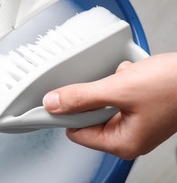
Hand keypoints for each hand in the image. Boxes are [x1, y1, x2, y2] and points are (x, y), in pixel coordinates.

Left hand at [43, 53, 176, 159]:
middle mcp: (127, 136)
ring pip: (101, 102)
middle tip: (105, 85)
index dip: (64, 114)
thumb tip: (54, 103)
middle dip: (95, 96)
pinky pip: (115, 94)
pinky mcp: (138, 107)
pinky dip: (120, 82)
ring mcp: (133, 122)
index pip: (75, 132)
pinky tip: (134, 77)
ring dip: (109, 87)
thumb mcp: (120, 89)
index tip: (54, 98)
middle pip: (87, 117)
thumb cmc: (174, 86)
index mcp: (122, 142)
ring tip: (126, 81)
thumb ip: (82, 97)